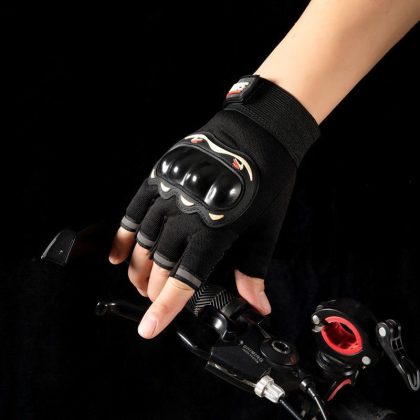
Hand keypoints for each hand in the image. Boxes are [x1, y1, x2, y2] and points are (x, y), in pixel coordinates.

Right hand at [109, 76, 318, 338]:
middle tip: (155, 300)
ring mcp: (170, 194)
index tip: (147, 328)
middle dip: (157, 289)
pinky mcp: (161, 178)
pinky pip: (134, 211)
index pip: (184, 279)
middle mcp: (186, 215)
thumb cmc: (266, 183)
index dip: (165, 308)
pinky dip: (123, 236)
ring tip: (140, 283)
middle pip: (163, 264)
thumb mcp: (265, 231)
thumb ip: (253, 272)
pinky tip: (118, 254)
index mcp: (215, 232)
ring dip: (140, 268)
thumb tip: (258, 306)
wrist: (258, 135)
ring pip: (145, 242)